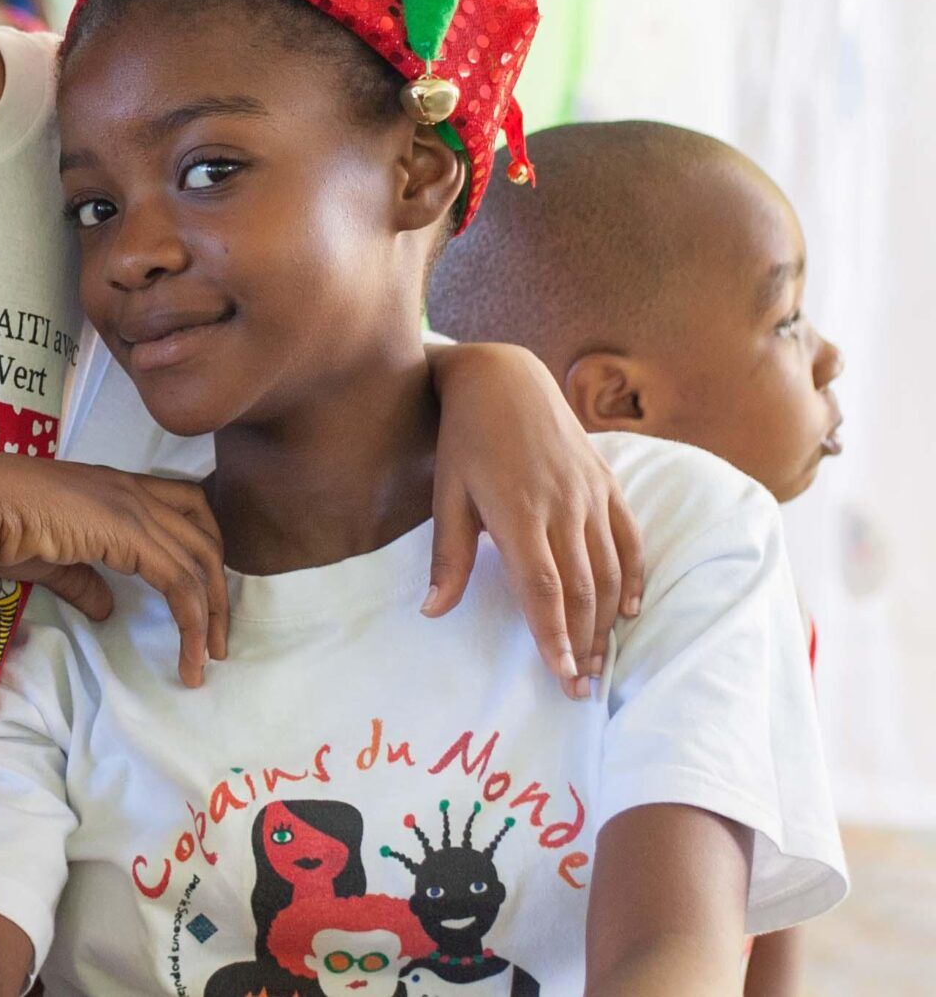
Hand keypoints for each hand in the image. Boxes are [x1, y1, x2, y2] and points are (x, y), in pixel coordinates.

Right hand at [0, 457, 227, 686]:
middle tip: (216, 641)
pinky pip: (180, 584)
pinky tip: (188, 656)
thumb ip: (82, 578)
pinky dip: (193, 623)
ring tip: (206, 660)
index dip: (203, 555)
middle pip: (205, 537)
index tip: (202, 602)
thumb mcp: (51, 557)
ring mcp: (134, 507)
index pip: (187, 509)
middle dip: (218, 592)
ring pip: (200, 563)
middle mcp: (133, 490)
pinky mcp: (130, 534)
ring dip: (212, 615)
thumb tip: (106, 608)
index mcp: (115, 487)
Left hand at [426, 342, 644, 698]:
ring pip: (608, 570)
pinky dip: (633, 576)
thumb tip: (432, 611)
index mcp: (518, 512)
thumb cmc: (465, 438)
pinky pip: (629, 537)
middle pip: (581, 588)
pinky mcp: (606, 482)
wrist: (504, 378)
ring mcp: (590, 494)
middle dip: (582, 642)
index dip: (553, 635)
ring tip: (599, 661)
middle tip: (581, 687)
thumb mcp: (446, 494)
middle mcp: (562, 506)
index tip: (560, 676)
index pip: (542, 588)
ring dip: (606, 620)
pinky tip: (629, 609)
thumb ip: (448, 556)